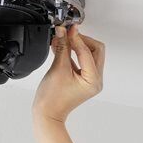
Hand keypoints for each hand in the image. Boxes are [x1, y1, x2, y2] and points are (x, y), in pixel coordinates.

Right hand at [32, 25, 104, 142]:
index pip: (87, 51)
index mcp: (93, 79)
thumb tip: (62, 31)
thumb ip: (62, 47)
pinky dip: (73, 53)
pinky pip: (82, 61)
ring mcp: (90, 80)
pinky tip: (61, 48)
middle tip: (67, 34)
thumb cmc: (52, 98)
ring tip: (62, 39)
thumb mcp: (57, 68)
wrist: (46, 113)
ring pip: (89, 54)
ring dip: (76, 46)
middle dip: (81, 40)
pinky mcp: (83, 79)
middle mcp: (96, 80)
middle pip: (95, 50)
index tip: (68, 28)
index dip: (77, 38)